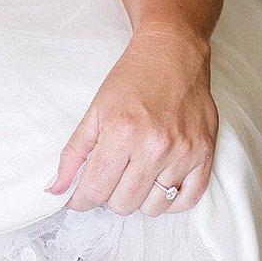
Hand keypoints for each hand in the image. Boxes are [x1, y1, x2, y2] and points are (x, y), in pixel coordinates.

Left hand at [47, 24, 217, 217]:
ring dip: (139, 198)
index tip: (80, 197)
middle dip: (109, 196)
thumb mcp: (95, 111)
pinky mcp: (205, 154)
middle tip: (110, 176)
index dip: (81, 199)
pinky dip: (170, 200)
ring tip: (136, 175)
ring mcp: (184, 152)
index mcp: (122, 133)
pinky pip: (187, 200)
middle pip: (123, 204)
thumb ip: (74, 153)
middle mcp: (155, 146)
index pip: (95, 190)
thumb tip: (55, 190)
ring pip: (153, 207)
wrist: (173, 53)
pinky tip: (159, 183)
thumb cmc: (133, 78)